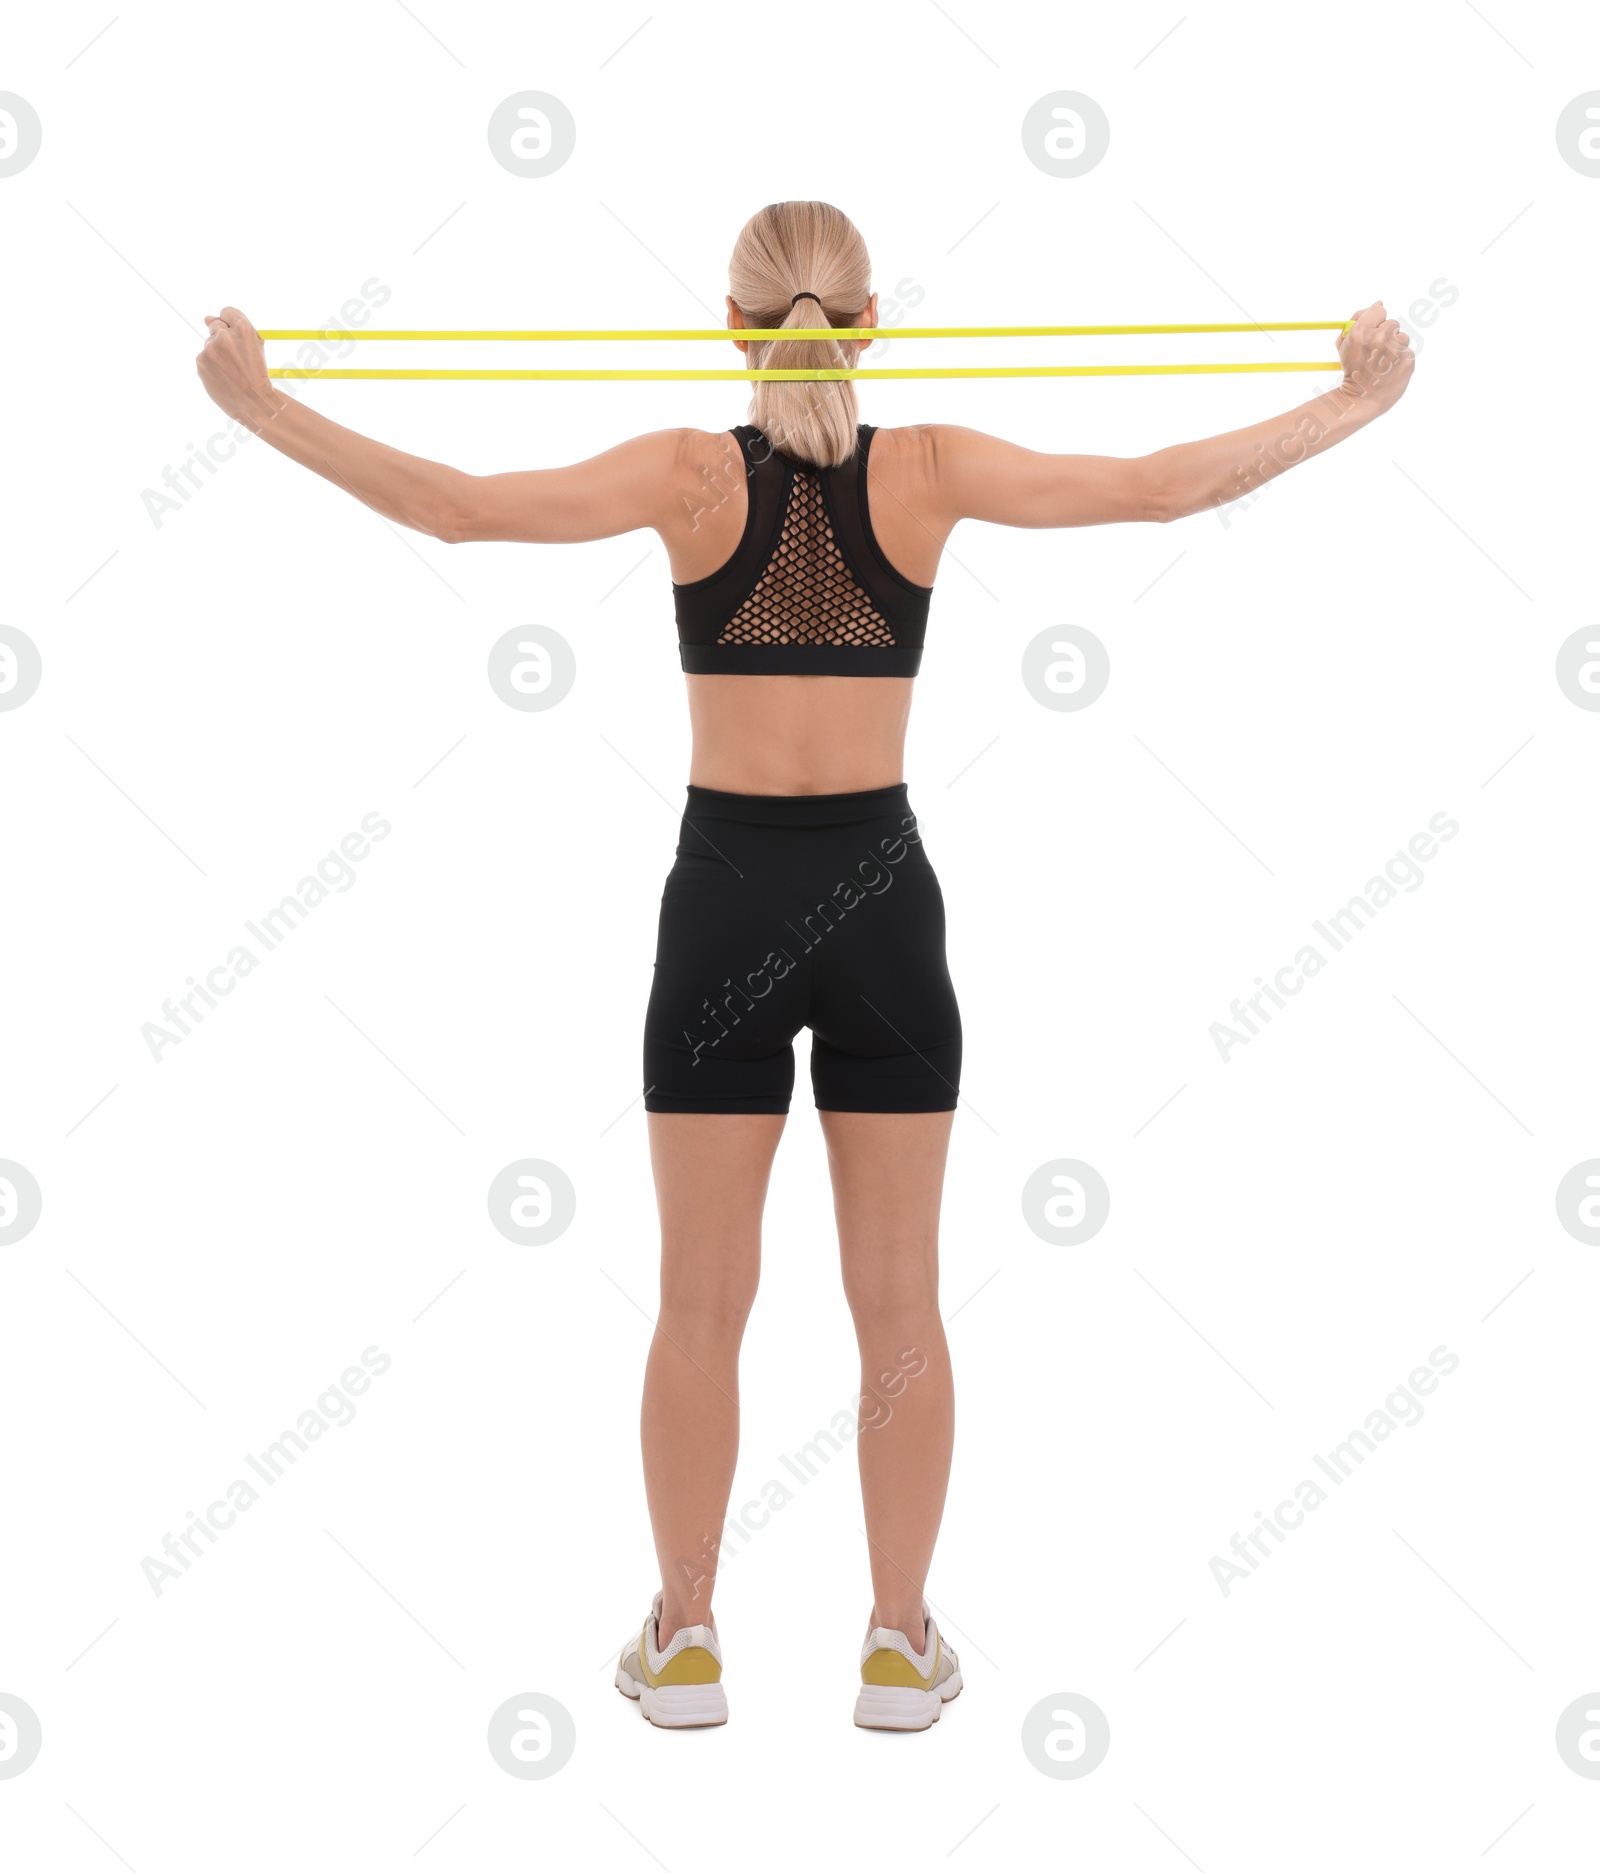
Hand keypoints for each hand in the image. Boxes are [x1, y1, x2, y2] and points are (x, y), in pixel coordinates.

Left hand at [196, 306, 280, 424]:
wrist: (255, 404)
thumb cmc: (258, 375)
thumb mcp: (257, 348)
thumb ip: (234, 329)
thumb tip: (206, 318)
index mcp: (243, 329)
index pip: (227, 312)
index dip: (232, 324)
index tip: (236, 335)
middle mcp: (225, 336)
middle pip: (216, 325)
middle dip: (223, 337)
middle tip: (234, 356)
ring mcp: (211, 349)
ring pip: (209, 343)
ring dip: (217, 353)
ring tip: (232, 371)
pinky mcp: (201, 362)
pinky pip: (204, 357)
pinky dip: (211, 365)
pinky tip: (223, 377)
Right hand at [1336, 300, 1414, 413]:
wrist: (1361, 399)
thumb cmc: (1351, 370)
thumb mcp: (1345, 344)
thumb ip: (1357, 320)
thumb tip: (1379, 303)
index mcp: (1361, 332)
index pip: (1379, 310)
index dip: (1375, 321)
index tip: (1371, 332)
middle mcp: (1379, 338)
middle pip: (1392, 323)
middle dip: (1385, 335)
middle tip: (1375, 353)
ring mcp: (1395, 349)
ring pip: (1402, 337)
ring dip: (1394, 347)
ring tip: (1383, 363)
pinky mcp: (1408, 360)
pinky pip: (1407, 352)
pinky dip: (1400, 360)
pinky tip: (1390, 370)